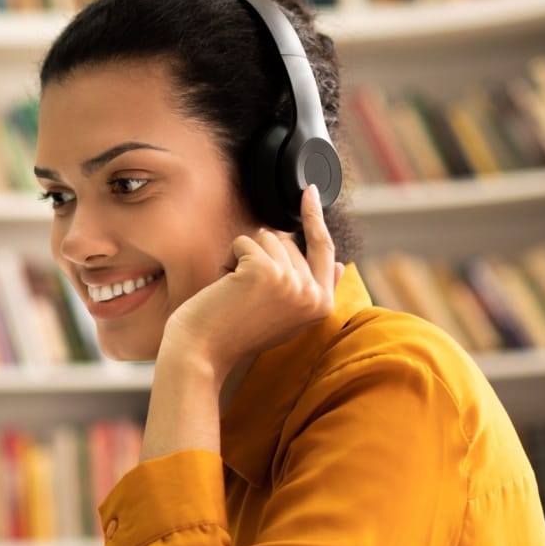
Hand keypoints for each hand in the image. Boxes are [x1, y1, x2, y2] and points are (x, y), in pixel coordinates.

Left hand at [161, 184, 343, 373]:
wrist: (202, 353)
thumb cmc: (235, 333)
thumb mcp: (286, 313)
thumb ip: (312, 289)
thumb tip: (342, 265)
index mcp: (321, 306)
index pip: (325, 250)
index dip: (315, 218)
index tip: (308, 191)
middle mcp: (312, 295)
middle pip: (289, 241)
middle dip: (259, 257)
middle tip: (244, 294)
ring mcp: (292, 283)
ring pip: (267, 238)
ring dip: (242, 258)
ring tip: (235, 292)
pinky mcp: (265, 272)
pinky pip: (245, 241)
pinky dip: (228, 259)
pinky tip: (224, 287)